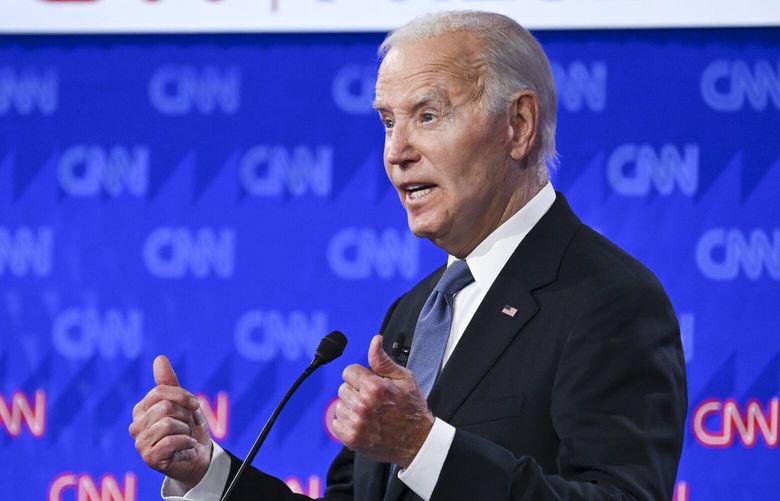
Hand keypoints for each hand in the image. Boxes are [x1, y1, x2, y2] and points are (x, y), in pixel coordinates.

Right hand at [129, 355, 211, 488]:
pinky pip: (172, 441)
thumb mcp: (183, 403)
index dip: (183, 396)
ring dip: (186, 429)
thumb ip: (170, 383)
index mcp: (141, 409)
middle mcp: (136, 426)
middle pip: (165, 407)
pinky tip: (187, 446)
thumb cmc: (189, 428)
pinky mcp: (149, 458)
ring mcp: (140, 443)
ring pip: (168, 423)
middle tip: (187, 426)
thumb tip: (159, 358)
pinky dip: (187, 442)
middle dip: (185, 415)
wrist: (199, 456)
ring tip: (185, 436)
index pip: (160, 391)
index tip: (195, 404)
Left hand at [331, 335, 433, 467]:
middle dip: (356, 391)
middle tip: (372, 399)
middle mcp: (363, 405)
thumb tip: (375, 341)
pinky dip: (346, 423)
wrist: (417, 441)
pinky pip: (335, 423)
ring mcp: (356, 423)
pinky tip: (362, 422)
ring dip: (351, 407)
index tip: (369, 383)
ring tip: (369, 412)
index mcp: (374, 387)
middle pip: (343, 388)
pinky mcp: (352, 438)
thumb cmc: (412, 409)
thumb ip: (383, 360)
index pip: (349, 371)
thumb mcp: (404, 379)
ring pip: (339, 405)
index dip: (360, 376)